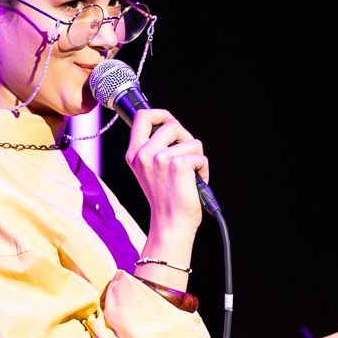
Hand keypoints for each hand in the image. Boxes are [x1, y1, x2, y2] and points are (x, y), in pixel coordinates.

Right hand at [126, 108, 208, 235]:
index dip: (160, 113)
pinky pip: (200, 156)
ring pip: (192, 141)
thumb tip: (173, 127)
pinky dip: (203, 169)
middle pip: (173, 124)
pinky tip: (194, 183)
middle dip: (186, 139)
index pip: (142, 117)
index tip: (170, 122)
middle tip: (185, 159)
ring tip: (188, 177)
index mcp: (134, 153)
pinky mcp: (178, 164)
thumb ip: (155, 148)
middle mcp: (144, 154)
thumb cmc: (166, 198)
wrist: (171, 224)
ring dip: (196, 158)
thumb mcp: (150, 170)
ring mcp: (160, 158)